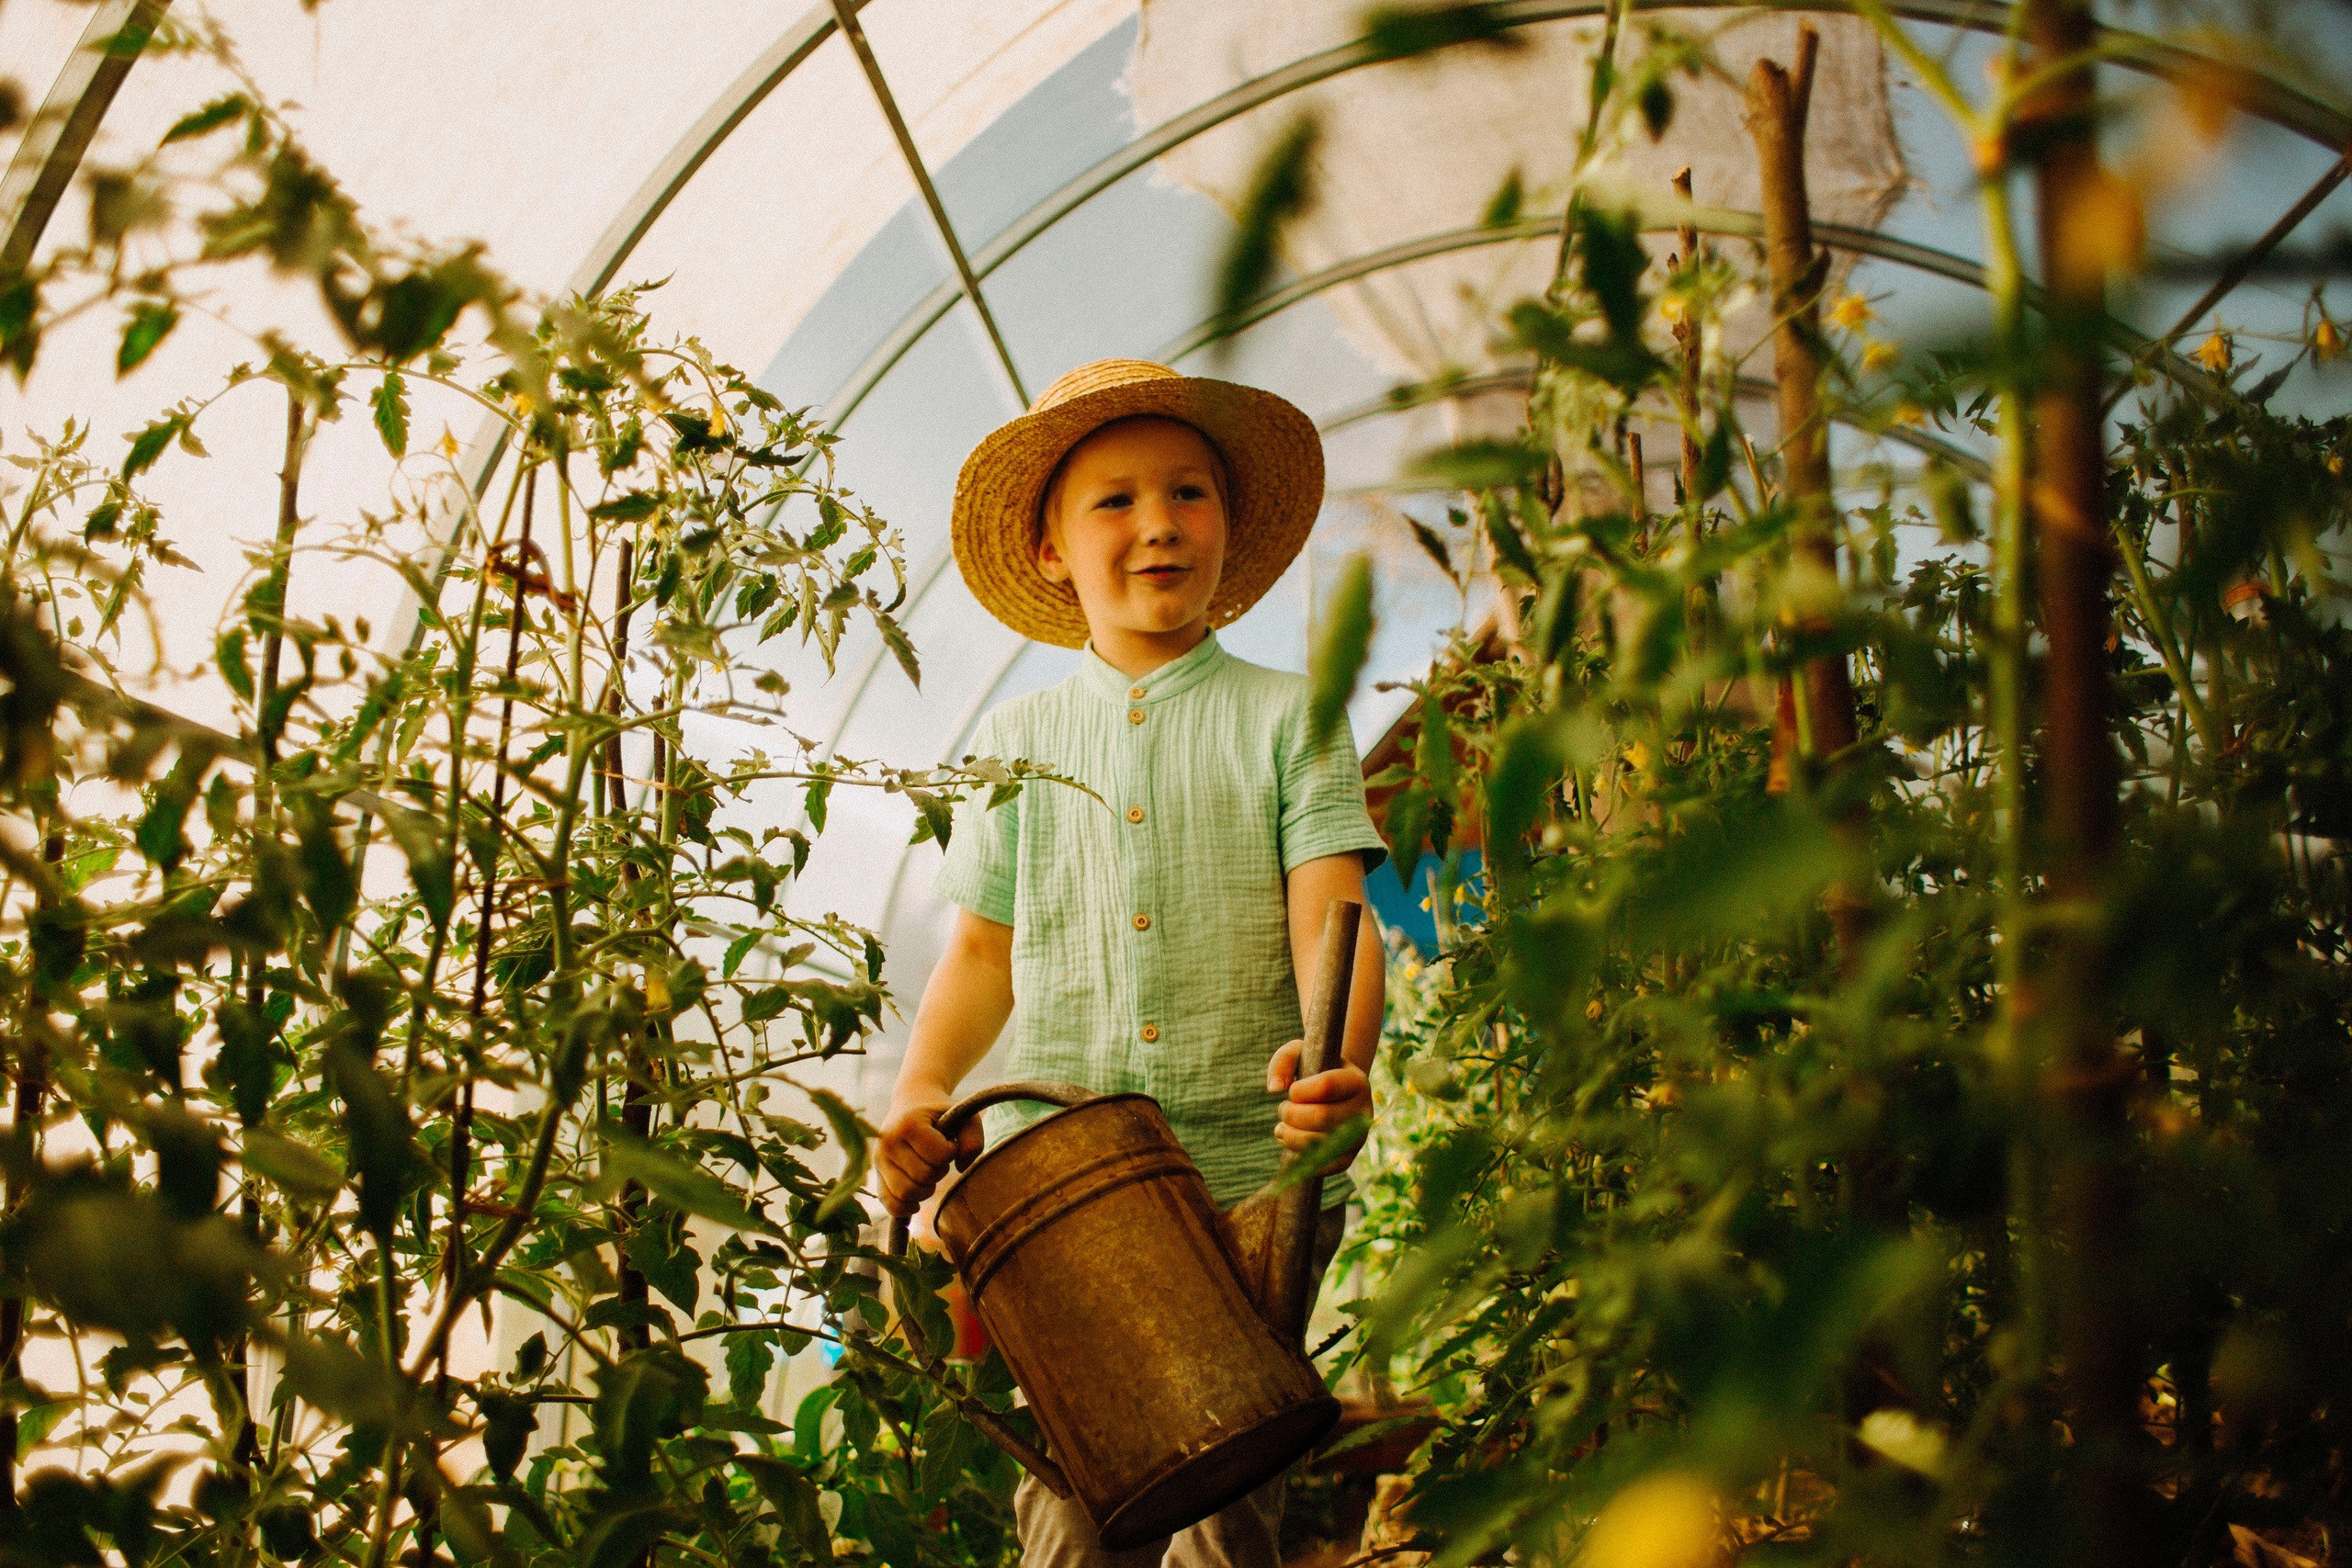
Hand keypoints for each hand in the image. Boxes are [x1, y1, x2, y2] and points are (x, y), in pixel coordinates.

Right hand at [878, 1096, 984, 1217]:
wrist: (912, 1102)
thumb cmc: (941, 1114)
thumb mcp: (965, 1117)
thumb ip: (974, 1140)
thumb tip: (960, 1167)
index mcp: (909, 1124)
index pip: (939, 1157)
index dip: (950, 1152)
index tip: (948, 1141)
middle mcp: (888, 1142)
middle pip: (923, 1177)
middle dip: (939, 1172)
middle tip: (937, 1157)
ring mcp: (879, 1159)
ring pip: (906, 1194)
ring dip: (925, 1189)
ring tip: (928, 1172)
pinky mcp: (876, 1174)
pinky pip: (889, 1203)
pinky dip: (905, 1208)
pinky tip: (916, 1201)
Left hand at [1266, 1040, 1371, 1171]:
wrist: (1334, 1096)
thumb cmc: (1314, 1071)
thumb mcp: (1301, 1053)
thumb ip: (1284, 1060)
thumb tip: (1275, 1088)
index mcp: (1356, 1081)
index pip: (1326, 1086)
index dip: (1299, 1091)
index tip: (1292, 1091)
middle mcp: (1364, 1110)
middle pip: (1321, 1117)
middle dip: (1291, 1114)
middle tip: (1283, 1109)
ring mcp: (1359, 1137)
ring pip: (1320, 1143)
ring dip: (1290, 1136)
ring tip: (1281, 1127)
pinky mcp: (1349, 1158)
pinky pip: (1324, 1166)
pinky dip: (1301, 1157)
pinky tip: (1290, 1142)